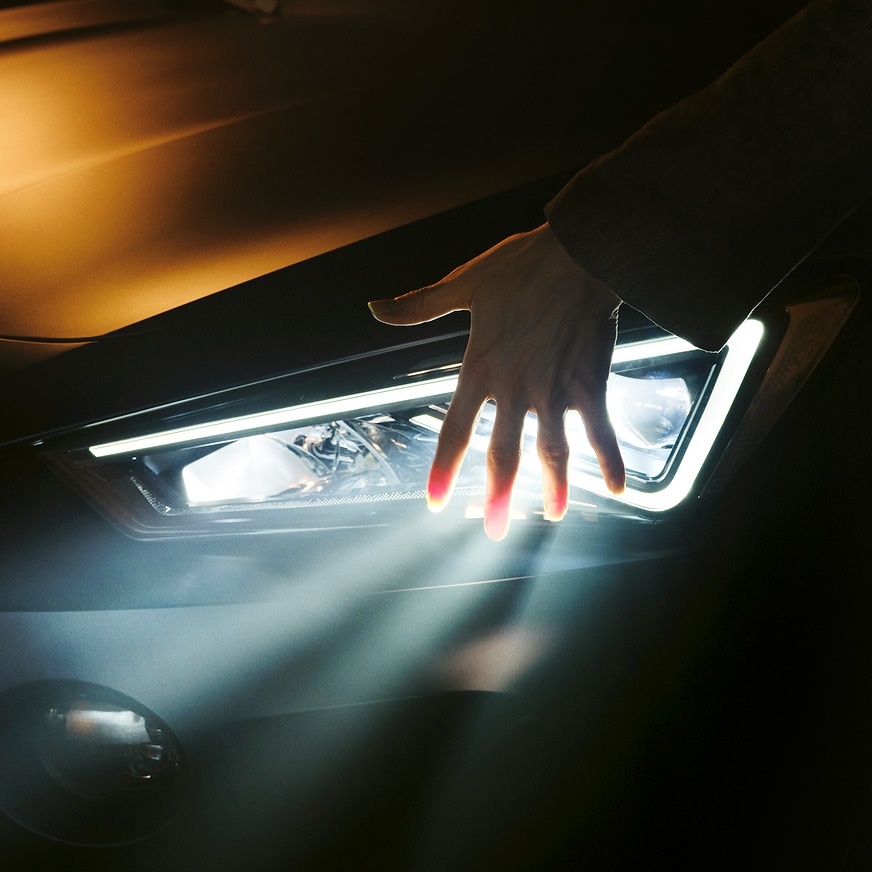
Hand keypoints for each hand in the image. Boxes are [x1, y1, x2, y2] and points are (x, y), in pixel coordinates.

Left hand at [368, 223, 624, 540]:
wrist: (578, 253)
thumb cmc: (520, 266)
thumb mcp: (462, 284)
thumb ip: (418, 306)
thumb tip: (375, 308)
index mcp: (481, 369)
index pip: (456, 430)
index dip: (443, 468)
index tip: (435, 501)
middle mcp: (515, 389)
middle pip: (503, 454)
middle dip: (497, 496)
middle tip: (494, 529)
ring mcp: (555, 391)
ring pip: (552, 452)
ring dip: (552, 487)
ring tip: (553, 516)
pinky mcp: (589, 384)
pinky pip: (600, 430)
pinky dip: (610, 458)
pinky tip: (617, 487)